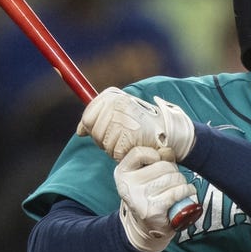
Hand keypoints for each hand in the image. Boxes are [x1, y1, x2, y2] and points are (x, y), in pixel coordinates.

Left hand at [77, 87, 194, 161]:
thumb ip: (99, 118)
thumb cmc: (145, 123)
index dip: (92, 128)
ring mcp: (121, 121)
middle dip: (105, 140)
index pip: (87, 117)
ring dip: (116, 148)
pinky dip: (124, 155)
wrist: (170, 131)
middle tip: (123, 136)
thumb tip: (79, 131)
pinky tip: (135, 146)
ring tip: (131, 140)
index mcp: (113, 96)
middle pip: (94, 132)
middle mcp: (115, 106)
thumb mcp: (122, 113)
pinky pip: (115, 153)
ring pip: (104, 144)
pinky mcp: (127, 136)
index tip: (106, 131)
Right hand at [114, 146, 196, 251]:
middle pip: (162, 165)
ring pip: (172, 178)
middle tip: (174, 179)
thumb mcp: (143, 177)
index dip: (154, 155)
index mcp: (122, 173)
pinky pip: (177, 192)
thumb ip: (153, 161)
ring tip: (180, 187)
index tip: (159, 162)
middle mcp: (127, 185)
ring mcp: (139, 198)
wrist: (146, 228)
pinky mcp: (153, 210)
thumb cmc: (147, 197)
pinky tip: (188, 192)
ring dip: (182, 182)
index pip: (139, 152)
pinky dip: (187, 191)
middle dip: (174, 171)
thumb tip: (168, 150)